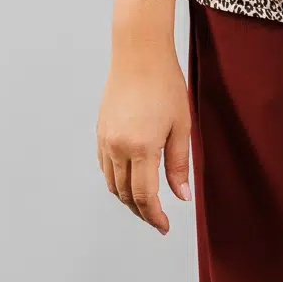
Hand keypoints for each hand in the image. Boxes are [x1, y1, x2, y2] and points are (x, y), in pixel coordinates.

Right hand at [97, 41, 191, 234]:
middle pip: (126, 195)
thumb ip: (179, 164)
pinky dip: (116, 181)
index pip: (145, 196)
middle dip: (142, 212)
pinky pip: (105, 167)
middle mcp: (118, 148)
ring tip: (146, 205)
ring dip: (127, 200)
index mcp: (142, 148)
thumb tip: (182, 196)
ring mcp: (106, 140)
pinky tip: (130, 182)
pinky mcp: (100, 132)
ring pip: (112, 184)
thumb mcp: (181, 126)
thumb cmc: (166, 86)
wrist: (138, 54)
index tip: (164, 227)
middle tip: (158, 220)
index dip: (155, 217)